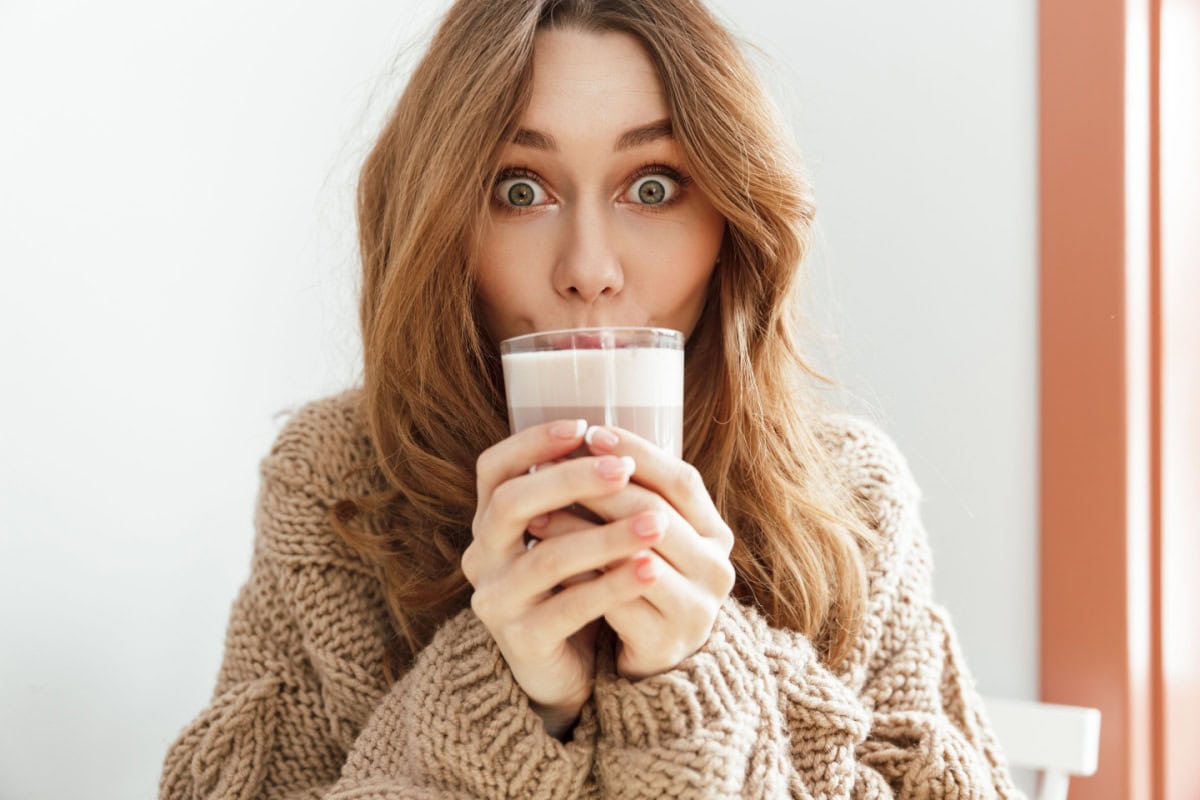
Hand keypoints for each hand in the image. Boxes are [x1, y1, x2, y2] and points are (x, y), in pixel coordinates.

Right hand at [461, 419, 666, 724]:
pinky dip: (612, 586)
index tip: (582, 426)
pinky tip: (649, 569)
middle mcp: (482, 557)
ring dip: (605, 536)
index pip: (493, 469)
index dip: (531, 443)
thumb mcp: (568, 534)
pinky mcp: (521, 640)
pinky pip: (569, 608)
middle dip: (570, 481)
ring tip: (658, 522)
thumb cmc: (571, 585)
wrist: (562, 668)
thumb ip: (578, 496)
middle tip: (622, 469)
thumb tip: (619, 442)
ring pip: (546, 559)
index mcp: (490, 522)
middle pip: (510, 505)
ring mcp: (497, 600)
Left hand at [529, 425, 736, 681]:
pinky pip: (616, 600)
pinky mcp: (665, 642)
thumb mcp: (648, 536)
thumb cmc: (640, 583)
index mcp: (715, 534)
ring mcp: (696, 609)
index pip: (682, 481)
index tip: (591, 433)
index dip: (638, 453)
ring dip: (579, 531)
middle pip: (655, 514)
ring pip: (633, 555)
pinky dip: (578, 575)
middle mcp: (716, 569)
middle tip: (549, 470)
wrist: (650, 663)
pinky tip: (545, 560)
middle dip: (597, 488)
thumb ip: (632, 495)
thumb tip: (580, 439)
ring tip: (536, 514)